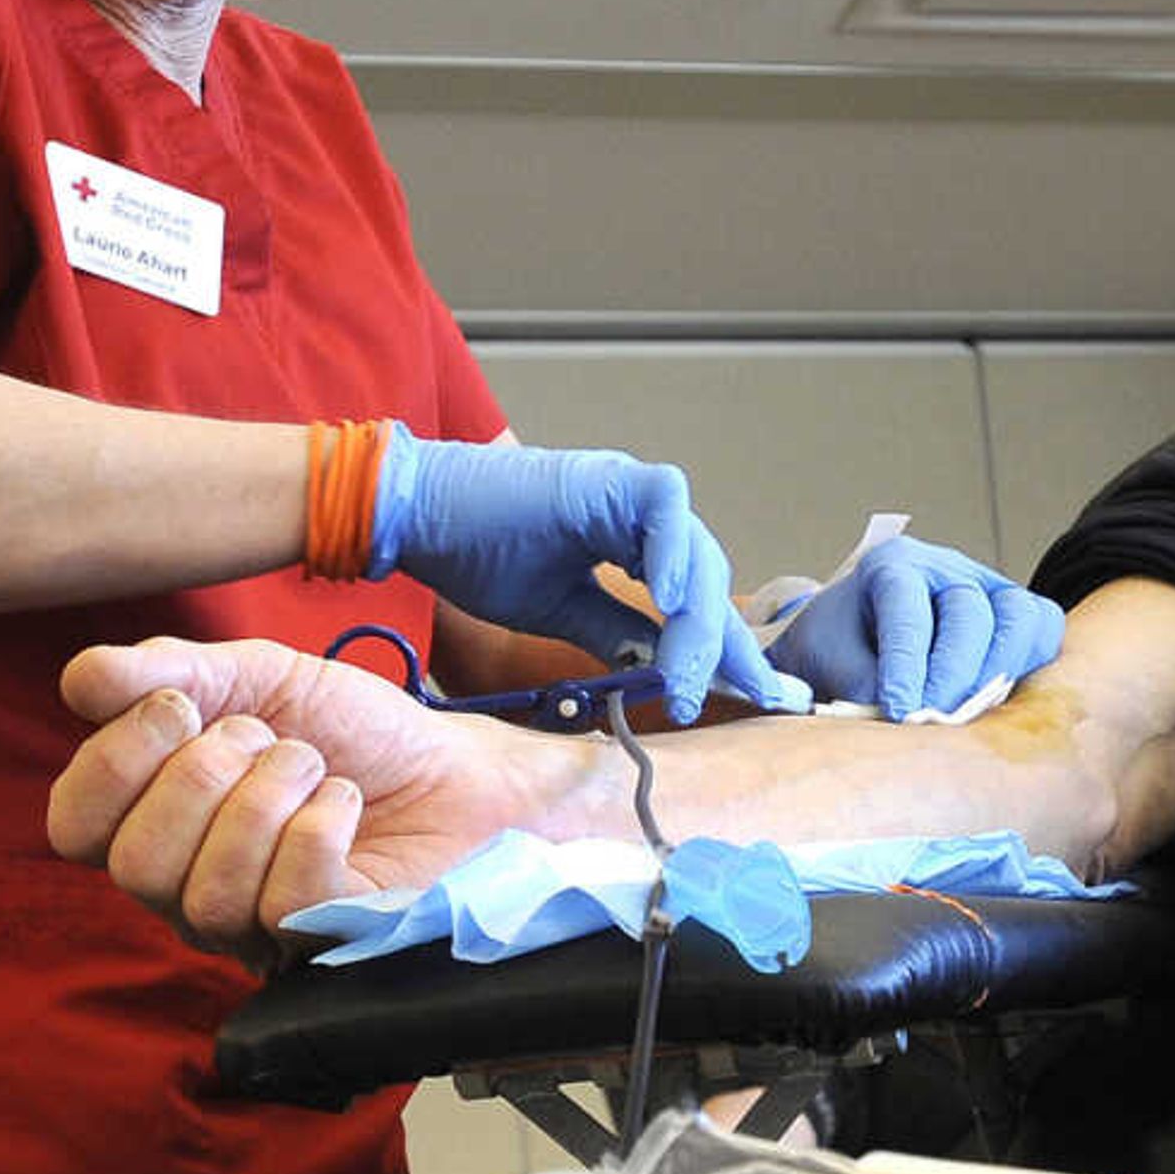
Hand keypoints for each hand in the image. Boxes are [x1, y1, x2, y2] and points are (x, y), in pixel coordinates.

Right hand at [48, 635, 565, 963]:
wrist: (455, 765)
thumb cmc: (349, 731)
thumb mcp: (257, 676)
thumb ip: (171, 671)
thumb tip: (80, 678)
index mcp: (154, 822)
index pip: (74, 827)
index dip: (113, 762)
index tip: (181, 705)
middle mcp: (187, 888)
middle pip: (135, 867)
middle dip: (202, 777)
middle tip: (266, 739)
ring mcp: (253, 929)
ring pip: (209, 895)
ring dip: (269, 800)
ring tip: (313, 766)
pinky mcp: (321, 944)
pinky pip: (285, 903)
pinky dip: (319, 829)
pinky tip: (345, 802)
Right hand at [373, 428, 803, 723]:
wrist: (414, 514)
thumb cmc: (476, 553)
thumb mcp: (560, 612)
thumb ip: (617, 636)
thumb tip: (667, 674)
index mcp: (632, 542)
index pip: (696, 601)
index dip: (728, 650)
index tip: (760, 696)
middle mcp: (640, 515)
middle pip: (707, 578)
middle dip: (729, 644)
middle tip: (749, 697)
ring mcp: (626, 491)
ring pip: (695, 550)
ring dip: (699, 618)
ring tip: (694, 677)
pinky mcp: (607, 475)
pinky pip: (665, 504)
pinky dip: (673, 551)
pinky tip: (670, 600)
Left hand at [765, 536, 1070, 719]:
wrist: (855, 641)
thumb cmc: (840, 646)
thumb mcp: (828, 659)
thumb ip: (860, 682)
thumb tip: (905, 715)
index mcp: (892, 566)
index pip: (907, 609)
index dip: (906, 663)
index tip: (899, 709)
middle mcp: (946, 569)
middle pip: (969, 611)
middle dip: (953, 674)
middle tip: (933, 719)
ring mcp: (988, 587)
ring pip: (1017, 616)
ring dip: (998, 671)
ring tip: (970, 716)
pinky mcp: (1017, 614)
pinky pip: (1042, 629)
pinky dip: (1030, 664)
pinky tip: (1002, 701)